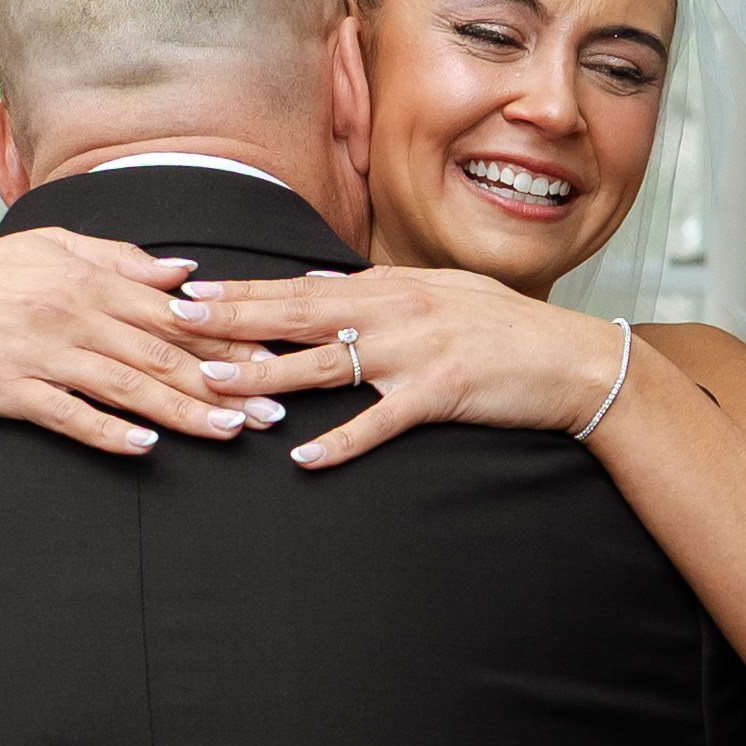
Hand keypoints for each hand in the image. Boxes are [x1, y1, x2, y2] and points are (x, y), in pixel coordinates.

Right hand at [0, 232, 289, 456]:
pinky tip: (145, 449)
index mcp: (87, 279)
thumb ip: (122, 260)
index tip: (276, 357)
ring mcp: (40, 353)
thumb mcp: (51, 249)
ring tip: (230, 431)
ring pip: (125, 386)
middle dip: (224, 382)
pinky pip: (67, 416)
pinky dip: (107, 432)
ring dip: (182, 412)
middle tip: (274, 408)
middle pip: (161, 352)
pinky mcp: (8, 390)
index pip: (173, 312)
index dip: (229, 338)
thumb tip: (188, 272)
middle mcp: (71, 313)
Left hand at [163, 266, 627, 467]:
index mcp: (389, 286)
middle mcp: (393, 311)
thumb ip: (378, 289)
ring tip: (212, 382)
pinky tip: (304, 459)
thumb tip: (320, 286)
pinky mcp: (436, 394)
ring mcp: (413, 352)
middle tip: (176, 318)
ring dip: (264, 374)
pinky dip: (341, 441)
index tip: (188, 289)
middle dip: (231, 317)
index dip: (241, 290)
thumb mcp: (440, 291)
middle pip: (295, 314)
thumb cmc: (504, 327)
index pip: (298, 287)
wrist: (569, 359)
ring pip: (323, 364)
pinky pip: (379, 422)